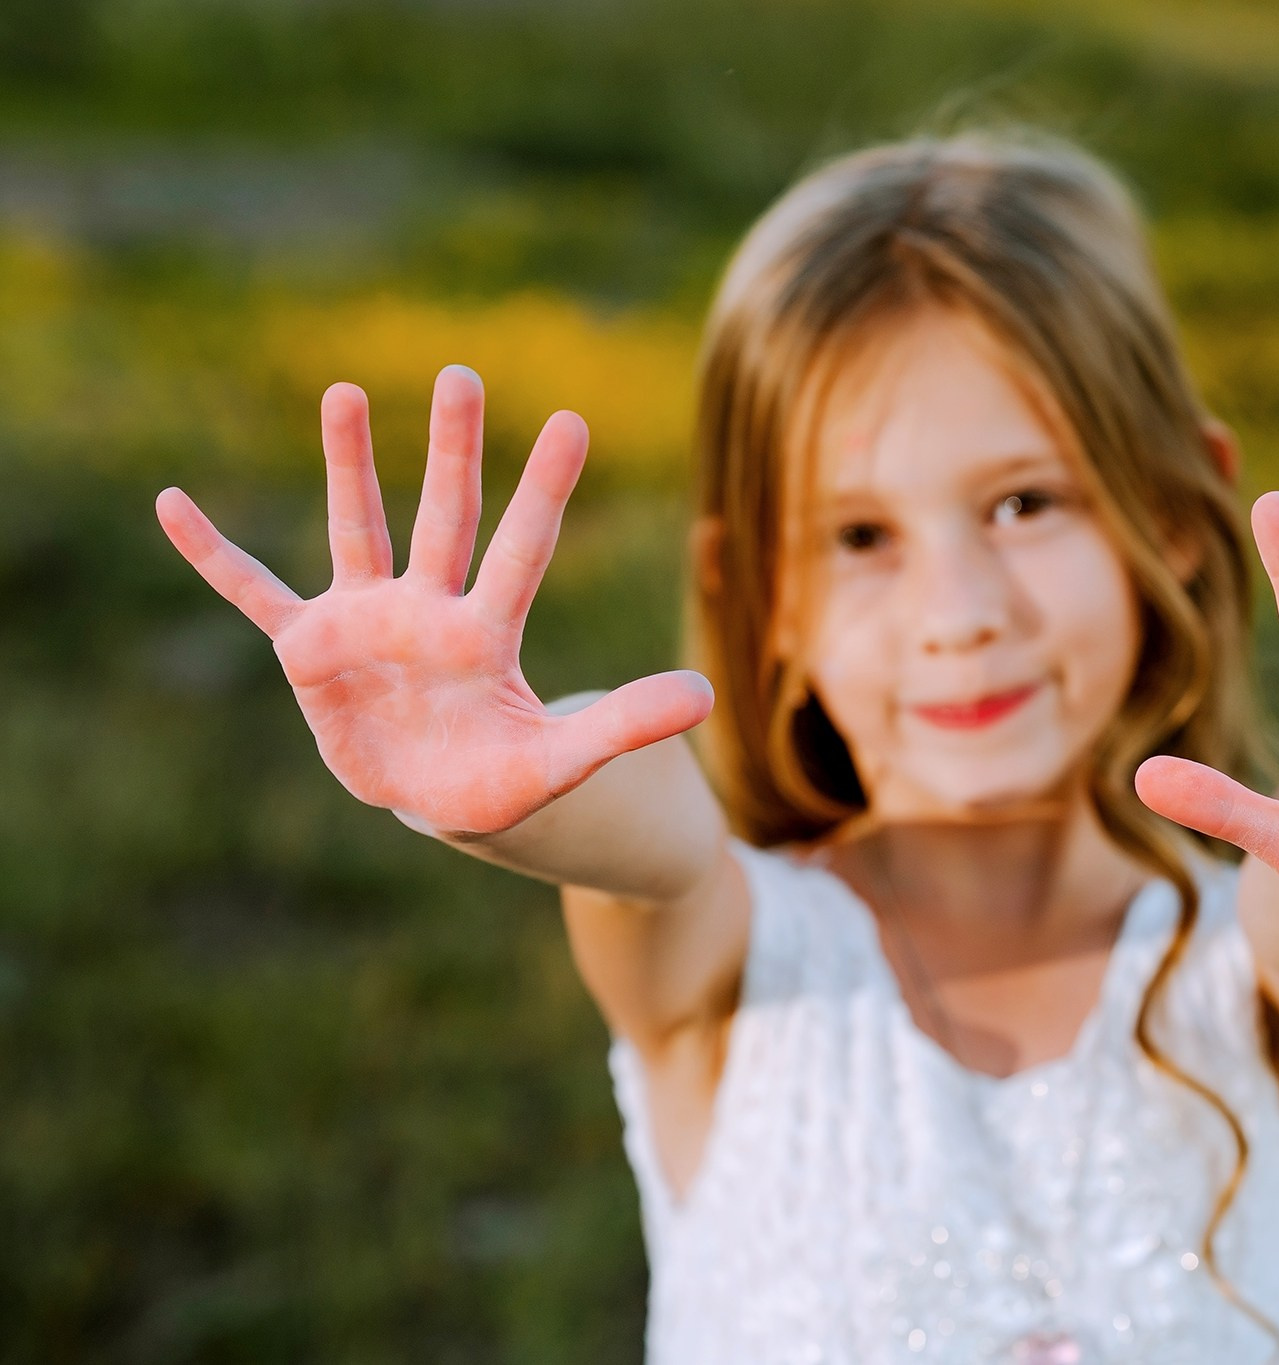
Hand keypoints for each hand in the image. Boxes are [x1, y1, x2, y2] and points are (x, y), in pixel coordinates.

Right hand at [155, 366, 713, 835]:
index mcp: (489, 630)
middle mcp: (429, 607)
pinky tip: (171, 505)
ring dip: (347, 465)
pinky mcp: (309, 649)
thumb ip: (624, 723)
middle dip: (450, 450)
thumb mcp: (562, 760)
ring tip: (343, 391)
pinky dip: (214, 557)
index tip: (572, 421)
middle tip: (461, 374)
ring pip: (357, 528)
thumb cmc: (503, 777)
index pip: (522, 547)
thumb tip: (707, 696)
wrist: (440, 798)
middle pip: (445, 516)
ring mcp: (367, 621)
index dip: (544, 489)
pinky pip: (253, 593)